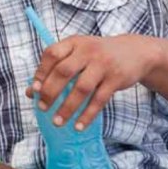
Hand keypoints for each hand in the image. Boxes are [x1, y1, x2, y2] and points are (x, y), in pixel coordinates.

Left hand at [28, 35, 163, 129]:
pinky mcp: (116, 79)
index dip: (41, 72)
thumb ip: (56, 69)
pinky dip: (87, 115)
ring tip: (57, 122)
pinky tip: (78, 126)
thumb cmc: (98, 55)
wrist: (135, 52)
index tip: (35, 89)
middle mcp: (87, 51)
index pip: (52, 54)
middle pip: (64, 71)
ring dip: (67, 107)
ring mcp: (103, 64)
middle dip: (50, 92)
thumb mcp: (78, 54)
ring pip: (81, 88)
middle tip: (42, 108)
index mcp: (74, 42)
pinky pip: (99, 100)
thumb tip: (32, 92)